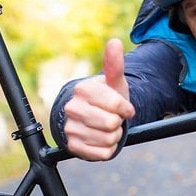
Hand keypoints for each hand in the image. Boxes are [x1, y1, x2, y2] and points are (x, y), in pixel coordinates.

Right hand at [62, 38, 134, 160]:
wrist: (93, 118)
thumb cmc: (107, 99)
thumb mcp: (114, 83)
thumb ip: (114, 65)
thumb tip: (114, 42)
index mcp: (83, 89)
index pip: (116, 105)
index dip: (125, 109)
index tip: (122, 108)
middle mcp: (72, 108)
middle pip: (111, 124)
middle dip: (118, 123)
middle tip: (112, 118)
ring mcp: (70, 128)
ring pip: (108, 140)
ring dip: (114, 136)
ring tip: (106, 128)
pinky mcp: (72, 146)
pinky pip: (102, 153)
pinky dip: (108, 149)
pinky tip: (101, 139)